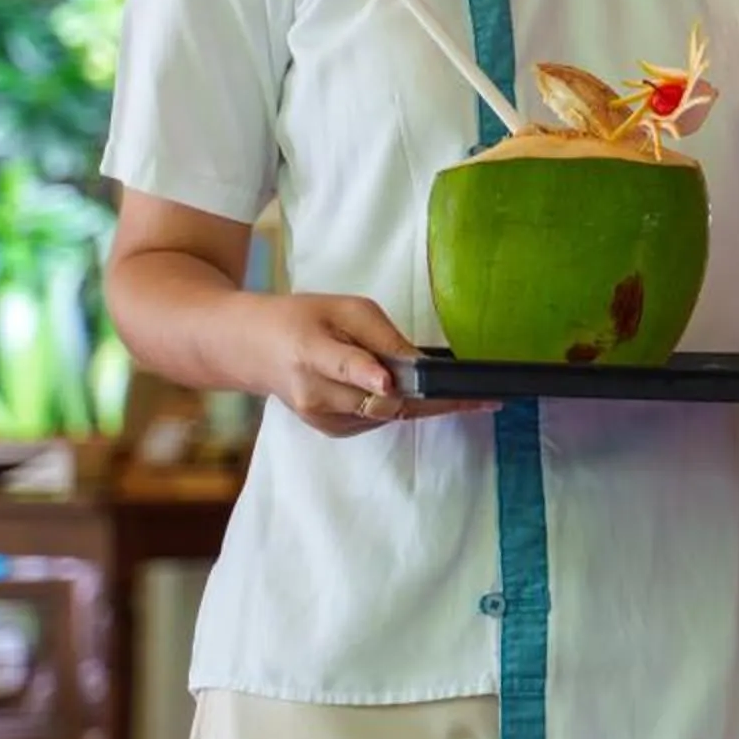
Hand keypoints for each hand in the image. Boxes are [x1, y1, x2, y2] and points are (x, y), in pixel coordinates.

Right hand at [247, 292, 494, 438]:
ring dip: (422, 402)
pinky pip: (379, 420)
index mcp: (311, 352)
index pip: (343, 366)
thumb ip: (382, 334)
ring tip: (455, 390)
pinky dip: (399, 406)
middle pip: (382, 401)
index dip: (367, 373)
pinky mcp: (330, 431)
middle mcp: (314, 393)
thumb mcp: (343, 308)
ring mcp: (321, 418)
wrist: (252, 349)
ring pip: (388, 414)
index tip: (388, 379)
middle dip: (434, 398)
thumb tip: (419, 363)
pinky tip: (405, 391)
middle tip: (487, 397)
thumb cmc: (302, 319)